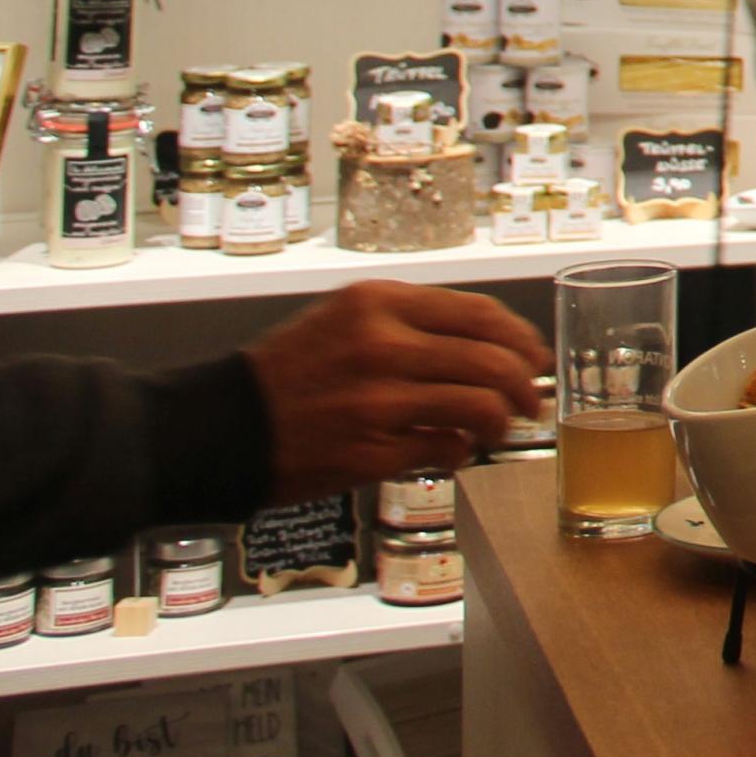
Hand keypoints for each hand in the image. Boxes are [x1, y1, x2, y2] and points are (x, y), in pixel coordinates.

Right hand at [246, 282, 551, 496]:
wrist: (219, 426)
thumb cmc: (288, 373)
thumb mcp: (344, 319)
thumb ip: (412, 322)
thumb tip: (495, 342)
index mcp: (378, 303)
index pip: (480, 314)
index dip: (521, 338)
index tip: (536, 355)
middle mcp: (381, 346)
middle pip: (492, 361)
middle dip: (526, 385)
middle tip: (531, 401)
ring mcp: (376, 402)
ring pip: (480, 406)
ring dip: (501, 423)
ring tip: (497, 430)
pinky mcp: (368, 453)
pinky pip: (445, 449)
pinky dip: (460, 452)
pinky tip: (452, 451)